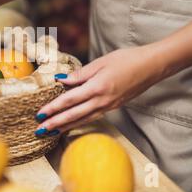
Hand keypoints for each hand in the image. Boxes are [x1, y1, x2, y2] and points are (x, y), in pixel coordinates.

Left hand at [34, 46, 164, 136]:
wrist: (151, 66)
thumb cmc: (126, 59)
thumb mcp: (101, 62)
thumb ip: (80, 74)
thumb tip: (62, 80)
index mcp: (97, 87)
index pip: (69, 100)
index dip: (53, 108)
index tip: (40, 114)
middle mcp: (102, 100)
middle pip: (74, 115)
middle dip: (55, 123)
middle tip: (40, 130)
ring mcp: (109, 106)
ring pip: (83, 119)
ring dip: (66, 126)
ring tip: (52, 132)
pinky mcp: (113, 107)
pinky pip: (93, 117)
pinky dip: (80, 122)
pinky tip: (72, 124)